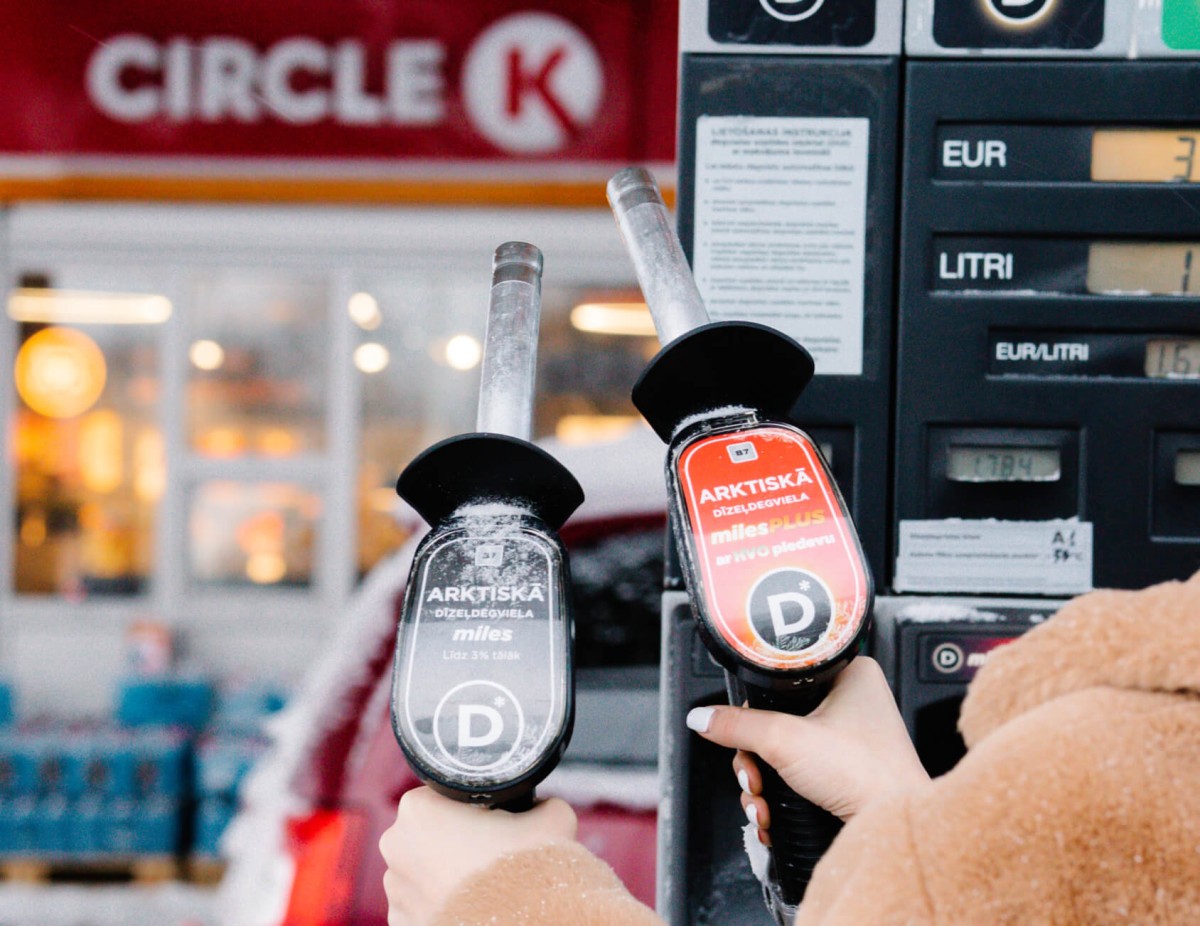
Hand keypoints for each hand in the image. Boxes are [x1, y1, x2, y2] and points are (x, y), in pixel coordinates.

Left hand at [380, 788, 576, 925]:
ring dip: (444, 874)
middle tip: (488, 851)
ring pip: (421, 870)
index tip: (490, 820)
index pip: (442, 795)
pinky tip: (469, 906)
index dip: (471, 806)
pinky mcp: (401, 924)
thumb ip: (543, 802)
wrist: (526, 924)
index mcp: (418, 808)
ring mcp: (394, 889)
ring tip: (480, 884)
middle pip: (428, 832)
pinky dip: (440, 905)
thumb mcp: (551, 817)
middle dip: (453, 840)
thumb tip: (542, 805)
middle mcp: (395, 845)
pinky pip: (419, 905)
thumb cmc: (529, 868)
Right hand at [685, 657, 928, 835]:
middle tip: (755, 774)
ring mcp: (850, 739)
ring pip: (782, 753)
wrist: (892, 825)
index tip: (745, 732)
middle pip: (775, 721)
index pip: (780, 680)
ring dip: (762, 784)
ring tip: (763, 802)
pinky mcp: (845, 772)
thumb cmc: (868, 775)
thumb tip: (703, 717)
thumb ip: (737, 726)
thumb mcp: (786, 740)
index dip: (755, 709)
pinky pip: (797, 776)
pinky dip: (779, 797)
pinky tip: (772, 813)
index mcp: (850, 673)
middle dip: (755, 759)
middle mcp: (852, 702)